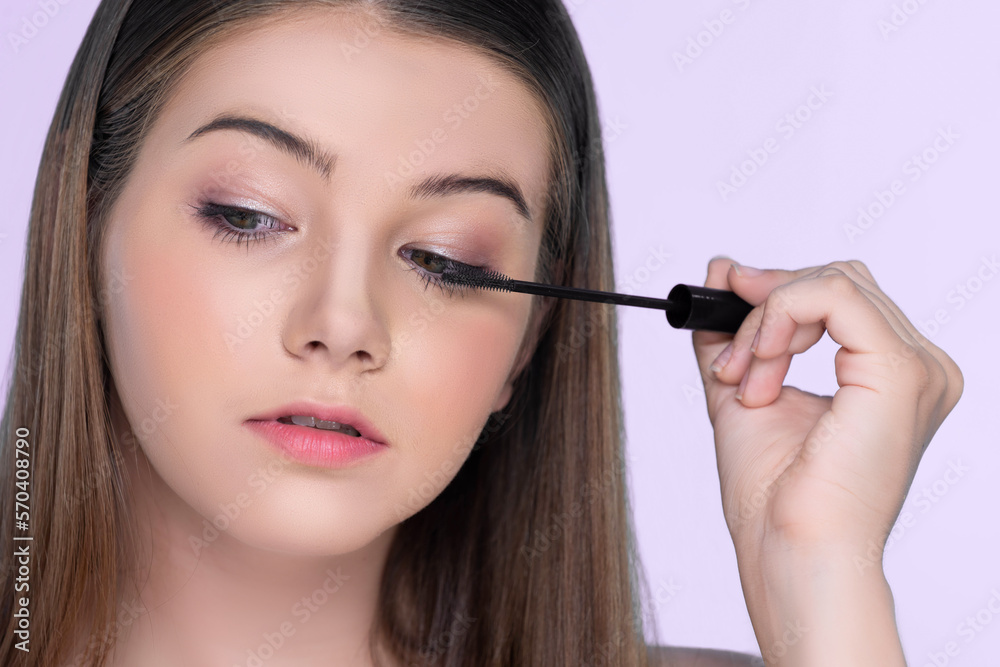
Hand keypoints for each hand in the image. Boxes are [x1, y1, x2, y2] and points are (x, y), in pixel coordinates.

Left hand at [692, 258, 963, 557]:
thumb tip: (722, 267)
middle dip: (767, 308)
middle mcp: (919, 367)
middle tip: (734, 360)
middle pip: (838, 280)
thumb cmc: (773, 493)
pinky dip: (778, 317)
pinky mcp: (900, 372)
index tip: (725, 308)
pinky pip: (831, 294)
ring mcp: (918, 368)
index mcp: (890, 375)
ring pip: (830, 283)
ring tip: (746, 381)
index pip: (839, 295)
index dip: (776, 295)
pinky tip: (760, 369)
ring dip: (766, 324)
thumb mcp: (743, 387)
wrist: (788, 547)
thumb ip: (735, 330)